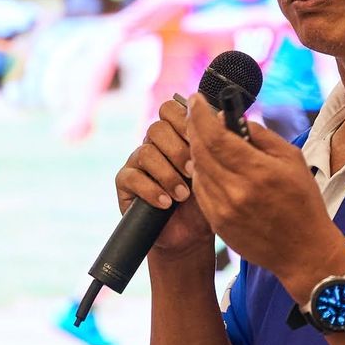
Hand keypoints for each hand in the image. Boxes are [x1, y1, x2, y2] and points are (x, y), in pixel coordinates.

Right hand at [114, 98, 211, 260]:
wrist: (189, 235)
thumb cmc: (205, 200)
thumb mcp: (215, 172)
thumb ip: (215, 145)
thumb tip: (219, 116)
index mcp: (175, 134)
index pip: (170, 109)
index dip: (183, 121)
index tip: (199, 142)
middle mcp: (154, 143)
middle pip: (157, 128)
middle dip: (178, 151)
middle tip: (193, 173)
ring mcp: (137, 161)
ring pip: (146, 152)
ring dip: (167, 175)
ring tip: (182, 196)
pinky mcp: (125, 182)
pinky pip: (132, 177)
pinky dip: (151, 190)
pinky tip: (165, 203)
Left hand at [185, 96, 344, 299]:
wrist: (304, 251)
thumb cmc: (303, 202)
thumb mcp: (293, 160)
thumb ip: (260, 135)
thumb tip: (231, 118)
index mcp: (258, 171)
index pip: (215, 135)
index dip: (199, 114)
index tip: (194, 99)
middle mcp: (237, 190)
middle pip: (200, 150)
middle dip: (194, 127)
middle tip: (194, 113)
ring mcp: (224, 209)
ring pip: (197, 170)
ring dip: (197, 150)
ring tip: (205, 139)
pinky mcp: (218, 223)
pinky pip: (200, 191)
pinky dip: (201, 173)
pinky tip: (211, 166)